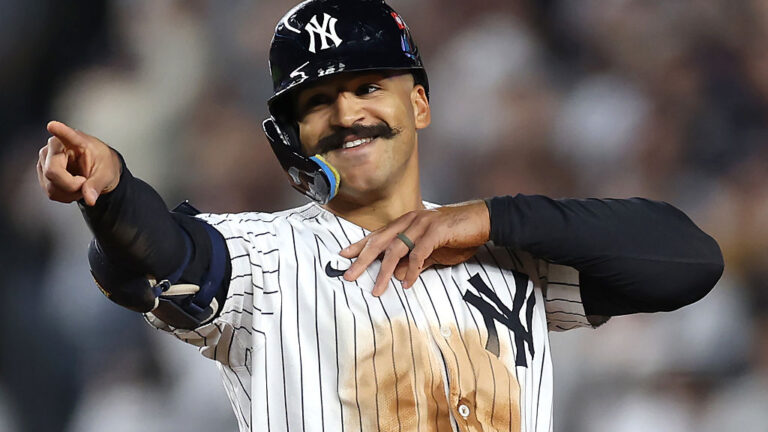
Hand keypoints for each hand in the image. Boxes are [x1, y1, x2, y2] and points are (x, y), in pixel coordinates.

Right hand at [37, 121, 120, 205]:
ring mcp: (44, 161)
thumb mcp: (106, 174)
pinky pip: (51, 192)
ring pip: (51, 186)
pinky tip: (72, 187)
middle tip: (85, 182)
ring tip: (81, 183)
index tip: (53, 126)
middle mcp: (53, 148)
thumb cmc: (102, 164)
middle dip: (71, 185)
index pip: (65, 135)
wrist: (97, 169)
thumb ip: (97, 185)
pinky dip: (65, 195)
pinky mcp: (42, 174)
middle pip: (53, 172)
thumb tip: (90, 198)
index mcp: (74, 140)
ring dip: (70, 192)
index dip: (59, 131)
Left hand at [340, 200, 490, 295]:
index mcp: (407, 222)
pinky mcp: (436, 231)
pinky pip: (418, 253)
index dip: (360, 245)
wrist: (483, 221)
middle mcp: (410, 220)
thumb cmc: (458, 234)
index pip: (378, 234)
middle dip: (362, 259)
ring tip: (377, 289)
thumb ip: (416, 262)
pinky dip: (411, 270)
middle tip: (349, 275)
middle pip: (380, 241)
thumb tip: (399, 275)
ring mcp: (422, 224)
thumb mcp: (433, 251)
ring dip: (384, 271)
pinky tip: (407, 283)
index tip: (344, 256)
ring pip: (395, 249)